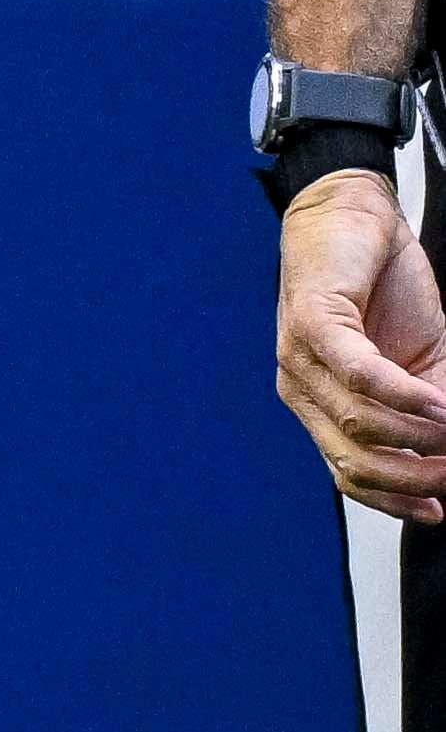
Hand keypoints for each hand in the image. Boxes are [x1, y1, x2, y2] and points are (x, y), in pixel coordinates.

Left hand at [286, 171, 445, 527]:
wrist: (355, 220)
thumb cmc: (384, 293)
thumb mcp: (418, 364)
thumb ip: (427, 409)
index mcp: (322, 407)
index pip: (349, 475)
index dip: (395, 502)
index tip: (439, 510)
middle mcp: (301, 390)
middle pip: (353, 462)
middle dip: (414, 477)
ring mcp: (300, 358)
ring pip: (358, 424)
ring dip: (418, 436)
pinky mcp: (312, 321)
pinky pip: (357, 373)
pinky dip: (402, 396)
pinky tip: (437, 402)